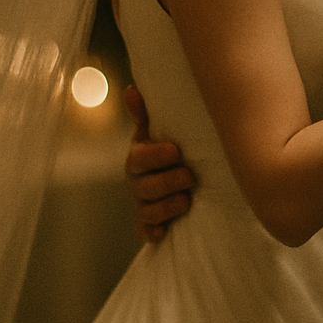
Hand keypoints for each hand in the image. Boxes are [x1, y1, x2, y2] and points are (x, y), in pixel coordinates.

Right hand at [123, 84, 194, 242]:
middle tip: (191, 177)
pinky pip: (146, 232)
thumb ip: (146, 113)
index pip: (139, 158)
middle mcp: (137, 182)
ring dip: (166, 207)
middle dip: (167, 182)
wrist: (179, 178)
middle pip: (144, 186)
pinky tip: (163, 233)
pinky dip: (153, 232)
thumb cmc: (169, 149)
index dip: (156, 155)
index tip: (176, 151)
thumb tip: (132, 89)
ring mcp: (143, 205)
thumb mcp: (158, 131)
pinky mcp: (150, 224)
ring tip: (187, 201)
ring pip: (147, 210)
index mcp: (138, 157)